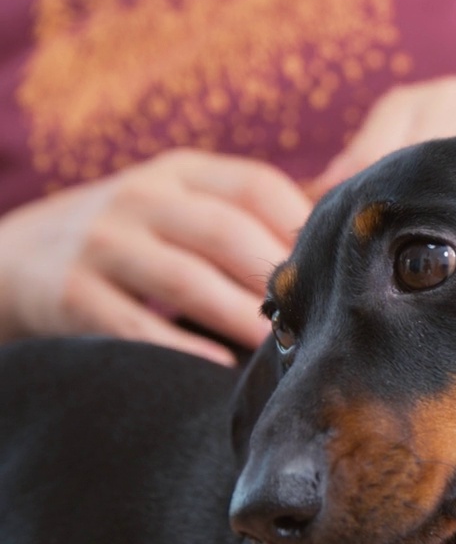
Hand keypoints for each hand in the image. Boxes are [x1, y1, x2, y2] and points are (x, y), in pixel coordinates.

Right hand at [0, 150, 310, 364]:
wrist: (11, 258)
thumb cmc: (132, 238)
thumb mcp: (177, 205)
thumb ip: (242, 216)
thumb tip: (334, 246)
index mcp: (179, 171)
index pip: (255, 187)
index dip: (302, 227)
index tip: (336, 269)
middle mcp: (140, 197)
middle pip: (227, 234)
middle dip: (277, 281)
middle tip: (321, 321)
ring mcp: (101, 242)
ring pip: (186, 282)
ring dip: (241, 321)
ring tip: (282, 351)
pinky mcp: (70, 294)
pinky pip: (137, 326)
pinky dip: (183, 351)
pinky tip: (220, 372)